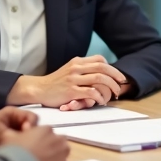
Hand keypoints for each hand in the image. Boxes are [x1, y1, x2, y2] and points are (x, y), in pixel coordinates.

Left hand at [0, 106, 37, 151]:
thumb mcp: (1, 132)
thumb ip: (18, 135)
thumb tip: (34, 140)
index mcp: (14, 113)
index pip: (32, 117)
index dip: (32, 126)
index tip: (26, 134)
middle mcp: (16, 121)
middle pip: (32, 128)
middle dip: (30, 136)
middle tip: (25, 144)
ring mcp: (14, 132)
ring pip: (28, 137)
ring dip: (26, 143)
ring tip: (20, 150)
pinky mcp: (12, 143)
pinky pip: (22, 145)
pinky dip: (22, 148)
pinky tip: (18, 154)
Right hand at [2, 126, 69, 160]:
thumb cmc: (14, 152)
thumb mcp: (8, 137)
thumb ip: (12, 133)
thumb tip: (11, 133)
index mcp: (46, 130)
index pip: (46, 131)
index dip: (39, 138)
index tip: (31, 144)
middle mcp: (58, 141)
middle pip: (58, 141)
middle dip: (51, 146)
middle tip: (38, 154)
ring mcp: (62, 157)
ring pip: (61, 155)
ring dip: (55, 158)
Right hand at [9, 55, 125, 109]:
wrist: (38, 89)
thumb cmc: (55, 82)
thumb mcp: (69, 70)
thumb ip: (82, 69)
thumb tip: (99, 71)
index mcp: (77, 62)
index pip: (100, 59)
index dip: (111, 67)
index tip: (117, 76)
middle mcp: (76, 68)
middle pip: (103, 68)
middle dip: (116, 76)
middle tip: (121, 84)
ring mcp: (73, 79)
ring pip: (100, 78)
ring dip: (111, 86)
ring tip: (114, 94)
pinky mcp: (71, 91)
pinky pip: (91, 92)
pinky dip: (99, 96)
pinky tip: (101, 101)